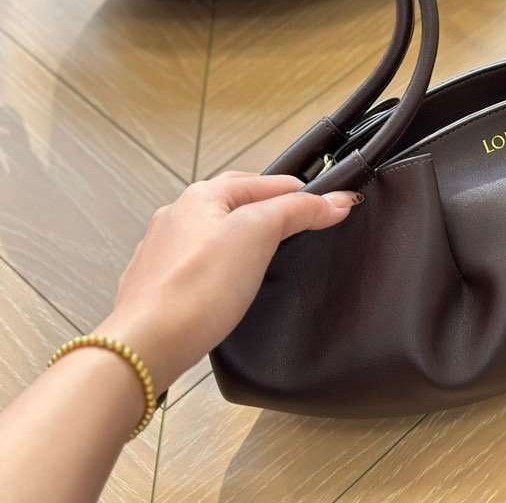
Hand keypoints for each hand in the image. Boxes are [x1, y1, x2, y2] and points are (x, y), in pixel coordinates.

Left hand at [94, 172, 359, 391]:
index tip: (335, 208)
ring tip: (274, 250)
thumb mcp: (257, 234)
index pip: (268, 182)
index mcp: (202, 195)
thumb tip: (335, 201)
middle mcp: (179, 216)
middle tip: (305, 222)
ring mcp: (166, 250)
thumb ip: (297, 211)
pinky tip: (233, 279)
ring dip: (246, 234)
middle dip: (273, 208)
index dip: (304, 194)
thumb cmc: (196, 289)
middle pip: (239, 202)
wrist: (145, 346)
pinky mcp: (161, 283)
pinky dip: (225, 262)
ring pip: (218, 230)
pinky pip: (202, 261)